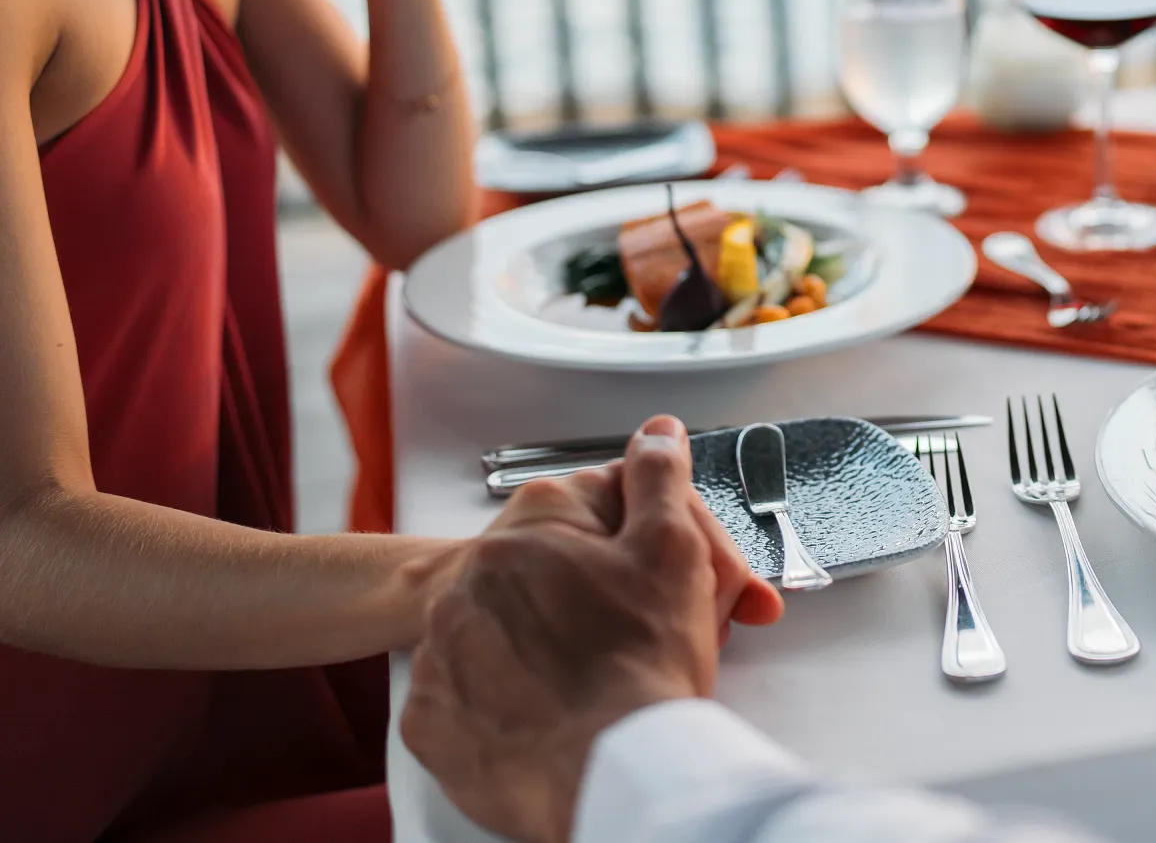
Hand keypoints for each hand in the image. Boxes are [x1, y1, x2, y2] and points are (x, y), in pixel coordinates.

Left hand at [400, 417, 783, 842]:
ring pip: (511, 629)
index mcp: (533, 522)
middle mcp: (473, 575)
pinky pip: (472, 691)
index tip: (667, 577)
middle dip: (603, 592)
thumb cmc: (642, 668)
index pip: (600, 506)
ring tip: (604, 676)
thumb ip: (659, 477)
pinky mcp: (432, 713)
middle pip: (554, 569)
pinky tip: (555, 709)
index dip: (650, 542)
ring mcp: (443, 646)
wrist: (609, 774)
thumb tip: (656, 433)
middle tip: (648, 632)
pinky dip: (509, 699)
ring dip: (554, 643)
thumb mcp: (672, 549)